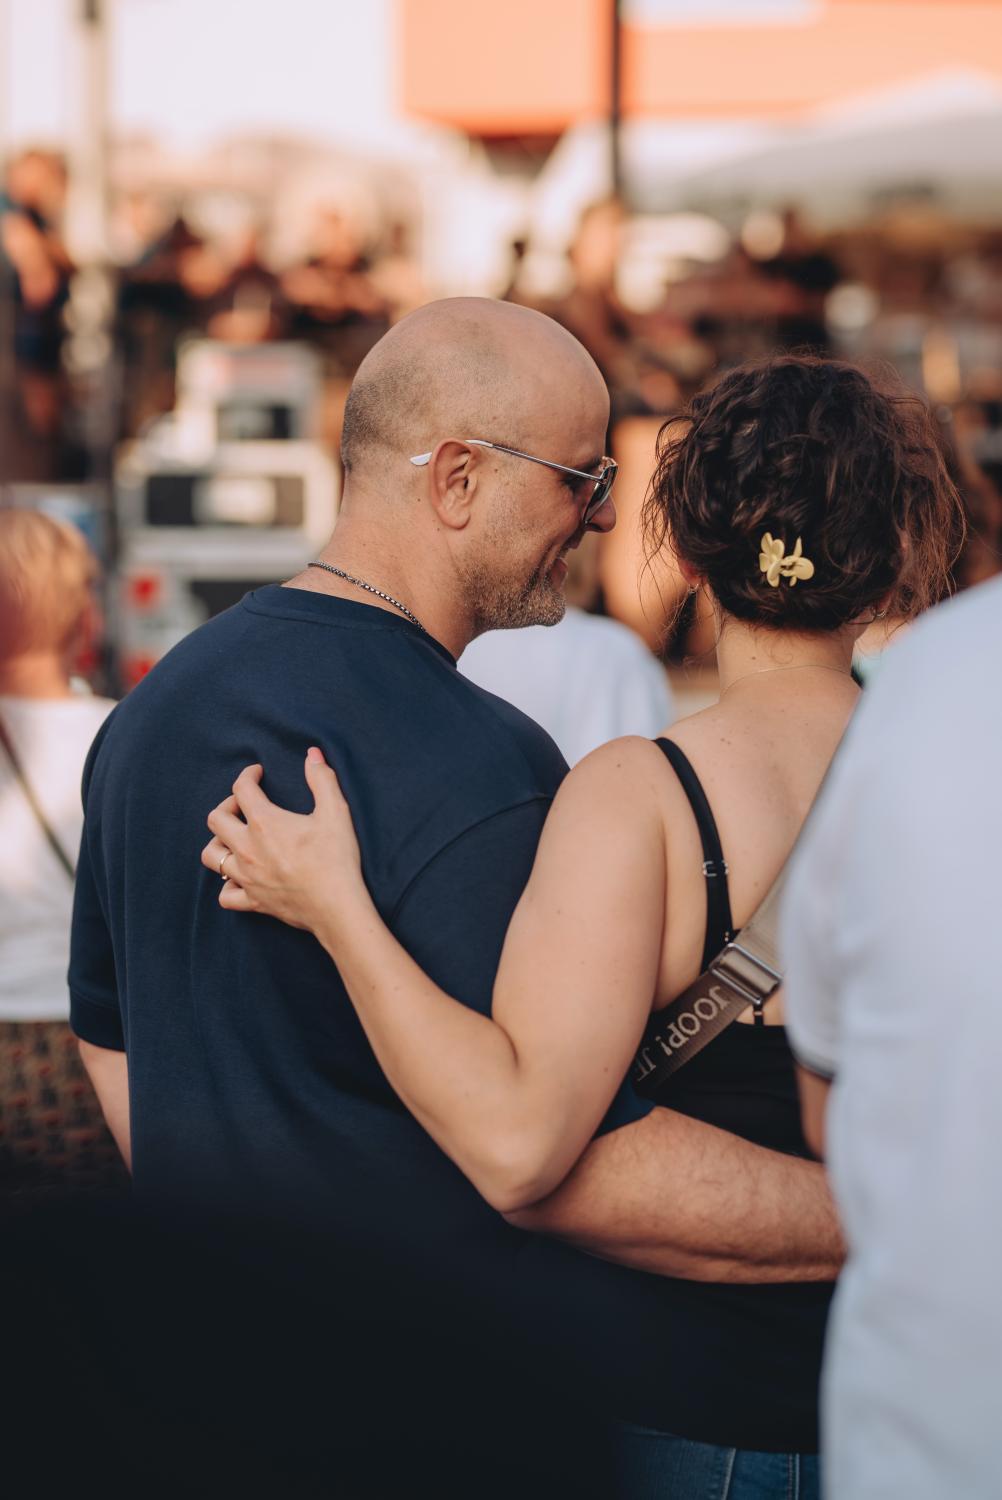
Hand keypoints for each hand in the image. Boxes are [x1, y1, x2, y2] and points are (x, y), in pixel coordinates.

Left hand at [201, 748, 364, 934]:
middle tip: (245, 805)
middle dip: (227, 805)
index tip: (258, 774)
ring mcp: (246, 877)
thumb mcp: (336, 812)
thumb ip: (322, 779)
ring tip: (236, 838)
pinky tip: (241, 876)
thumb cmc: (337, 859)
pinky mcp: (253, 901)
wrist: (337, 907)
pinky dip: (228, 883)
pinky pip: (225, 894)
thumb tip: (312, 754)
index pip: (242, 789)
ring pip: (211, 855)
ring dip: (219, 841)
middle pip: (215, 819)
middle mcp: (247, 848)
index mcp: (265, 823)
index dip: (248, 775)